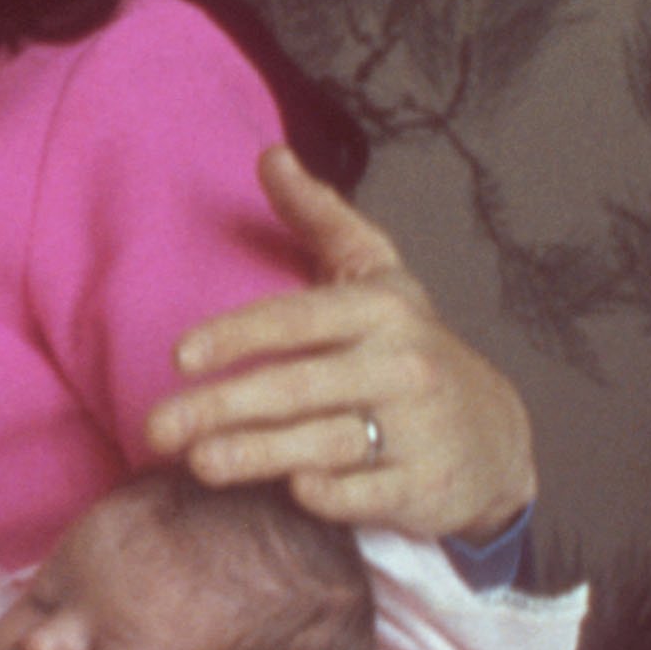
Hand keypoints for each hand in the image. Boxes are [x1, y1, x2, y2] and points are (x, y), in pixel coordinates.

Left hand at [146, 146, 535, 542]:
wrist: (493, 437)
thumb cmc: (407, 349)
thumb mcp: (377, 276)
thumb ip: (319, 218)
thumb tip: (269, 155)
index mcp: (381, 310)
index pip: (298, 320)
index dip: (238, 337)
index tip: (180, 356)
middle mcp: (402, 366)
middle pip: (299, 387)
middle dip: (223, 408)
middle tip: (157, 427)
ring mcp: (417, 429)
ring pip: (326, 442)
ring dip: (258, 454)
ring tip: (196, 463)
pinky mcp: (424, 486)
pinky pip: (366, 494)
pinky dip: (329, 493)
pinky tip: (291, 490)